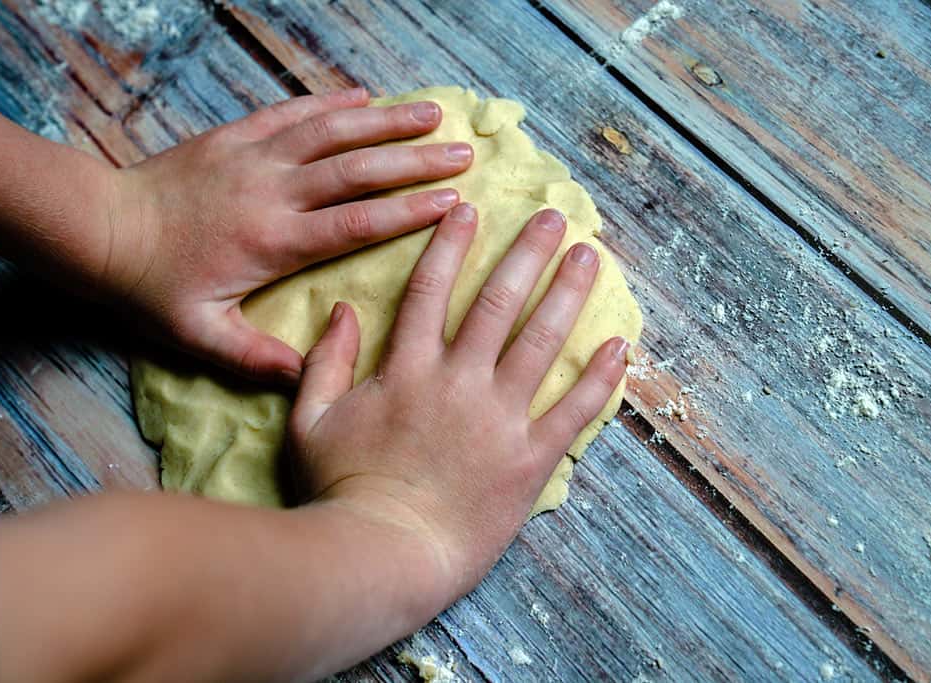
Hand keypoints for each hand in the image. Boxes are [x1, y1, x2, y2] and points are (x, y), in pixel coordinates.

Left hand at [106, 87, 472, 383]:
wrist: (99, 229)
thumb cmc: (151, 286)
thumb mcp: (199, 335)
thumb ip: (255, 356)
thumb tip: (308, 376)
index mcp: (275, 241)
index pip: (356, 222)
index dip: (408, 212)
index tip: (452, 203)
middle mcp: (273, 191)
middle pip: (357, 169)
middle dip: (415, 159)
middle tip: (462, 153)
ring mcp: (255, 157)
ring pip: (331, 131)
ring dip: (385, 120)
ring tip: (432, 112)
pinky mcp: (235, 137)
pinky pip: (291, 113)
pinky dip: (330, 102)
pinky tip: (362, 95)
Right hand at [286, 203, 628, 607]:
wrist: (384, 554)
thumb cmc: (342, 490)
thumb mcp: (310, 421)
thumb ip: (325, 361)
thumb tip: (342, 308)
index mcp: (407, 370)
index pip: (430, 291)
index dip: (450, 245)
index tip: (470, 209)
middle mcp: (459, 382)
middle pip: (498, 302)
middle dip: (527, 253)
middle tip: (554, 218)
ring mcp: (500, 418)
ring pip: (541, 342)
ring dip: (567, 295)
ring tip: (589, 258)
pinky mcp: (530, 458)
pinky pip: (573, 410)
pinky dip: (599, 378)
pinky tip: (620, 345)